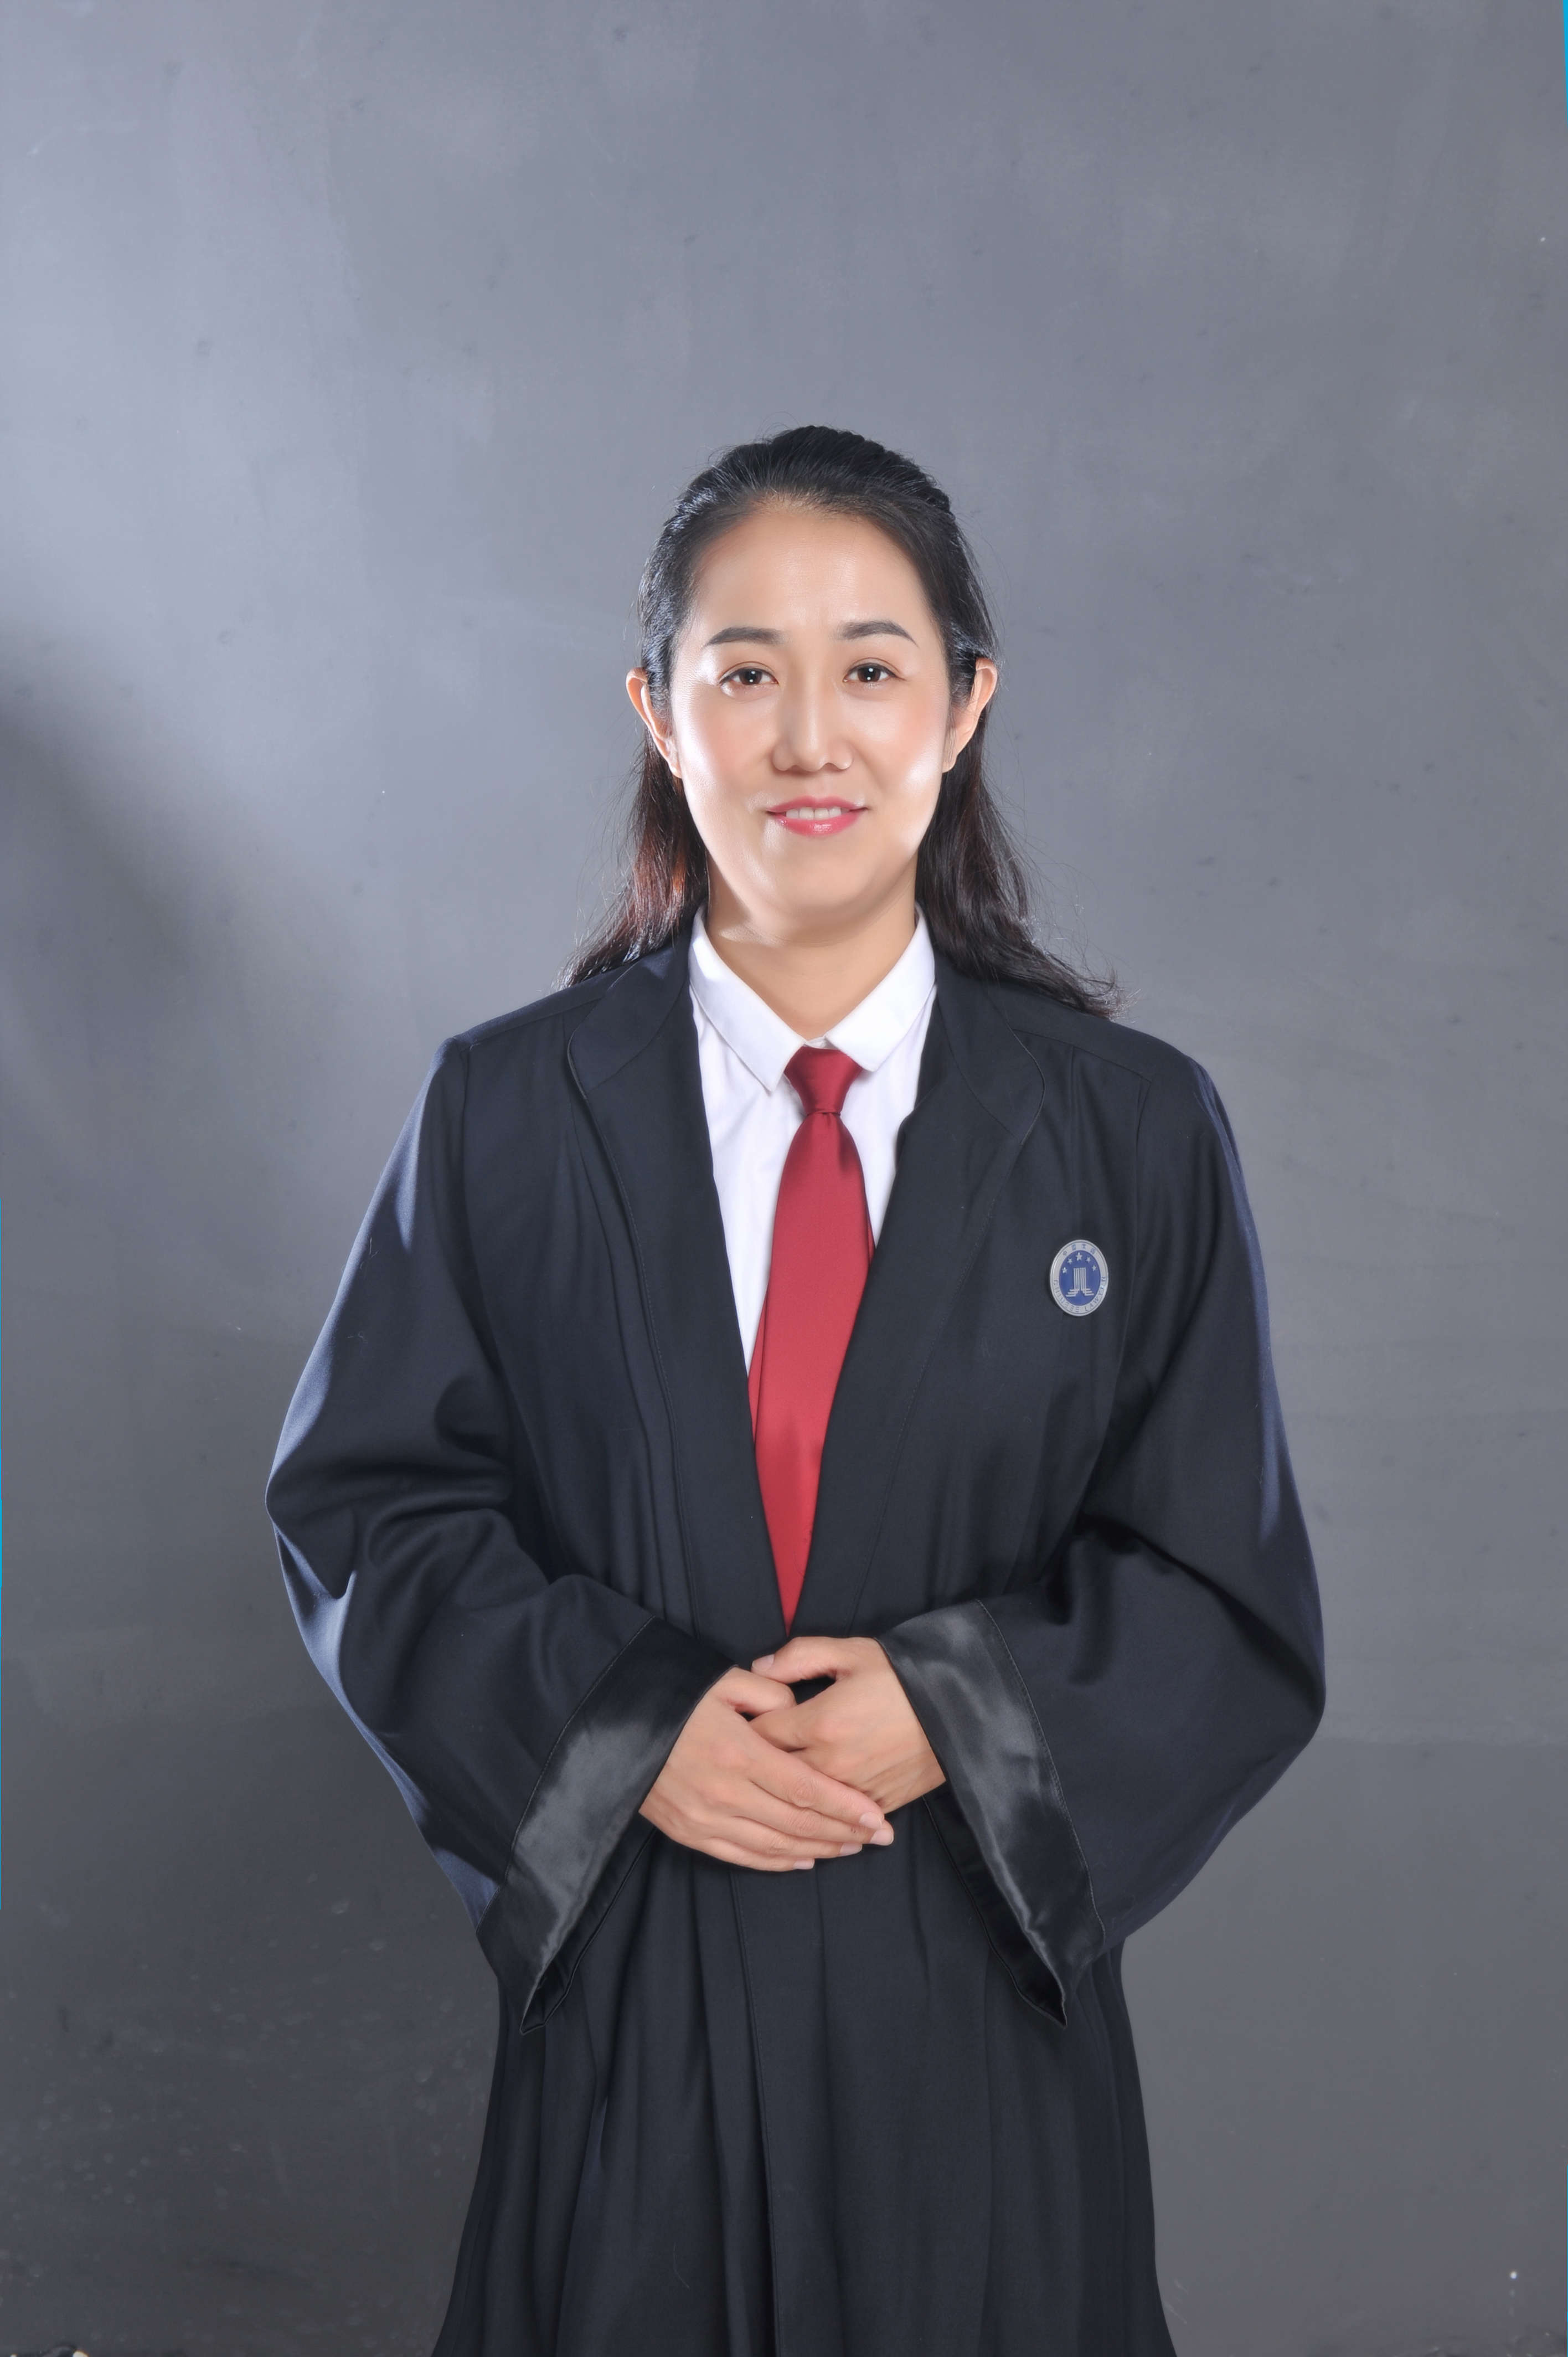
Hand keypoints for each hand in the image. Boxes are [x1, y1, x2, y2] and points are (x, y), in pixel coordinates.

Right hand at [640, 1667, 894, 1870]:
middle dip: (843, 1832)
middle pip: (797, 1822)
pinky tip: (803, 1860)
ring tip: (849, 1847)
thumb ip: (770, 1694)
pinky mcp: (690, 1833)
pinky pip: (742, 1856)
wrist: (616, 1726)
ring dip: (817, 1849)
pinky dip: (776, 1862)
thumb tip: (798, 1712)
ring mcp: (706, 1818)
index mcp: (739, 1753)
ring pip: (774, 1845)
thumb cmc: (676, 1699)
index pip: (805, 1788)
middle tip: (877, 1837)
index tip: (877, 1817)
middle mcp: (725, 1793)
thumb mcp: (724, 1682)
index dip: (845, 1806)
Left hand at [748, 1637, 945, 1817]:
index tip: (741, 1727)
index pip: (760, 1735)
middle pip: (775, 1774)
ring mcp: (854, 1789)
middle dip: (759, 1766)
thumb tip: (759, 1669)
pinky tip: (813, 1806)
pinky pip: (837, 1816)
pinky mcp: (877, 1804)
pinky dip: (823, 1811)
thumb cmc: (903, 1675)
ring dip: (787, 1794)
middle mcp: (831, 1763)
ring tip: (770, 1788)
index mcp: (819, 1723)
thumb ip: (799, 1657)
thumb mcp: (851, 1652)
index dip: (747, 1729)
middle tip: (747, 1759)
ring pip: (803, 1802)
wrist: (961, 1707)